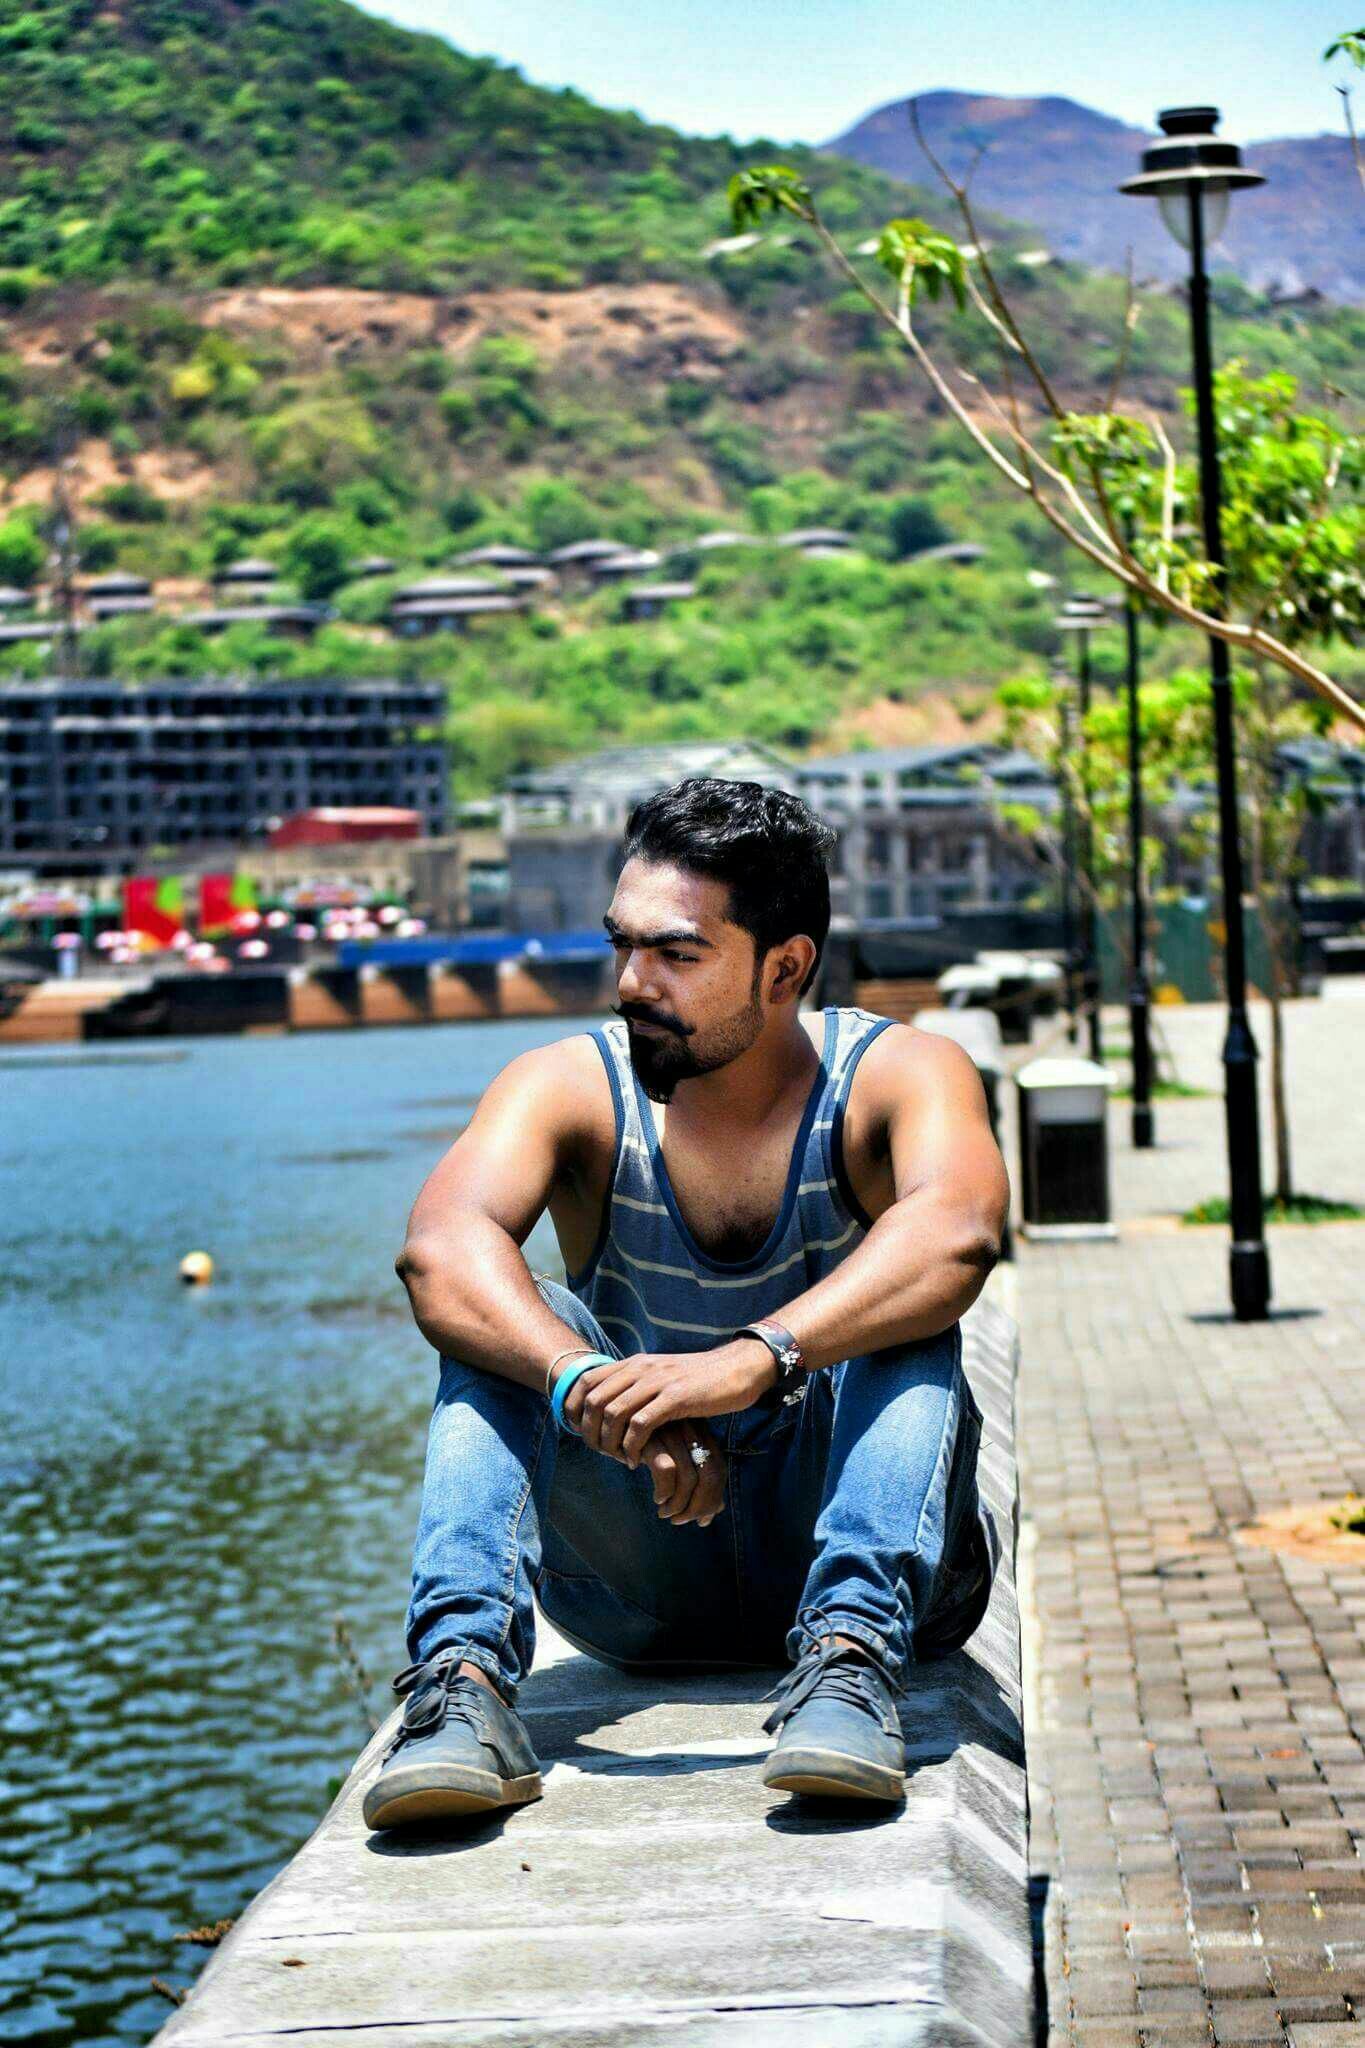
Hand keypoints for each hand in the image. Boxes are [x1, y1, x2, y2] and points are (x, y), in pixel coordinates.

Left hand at [563, 1341, 774, 1463]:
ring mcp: (658, 1381)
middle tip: (600, 1454)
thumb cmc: (701, 1380)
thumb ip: (638, 1386)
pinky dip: (633, 1447)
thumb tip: (613, 1406)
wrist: (738, 1370)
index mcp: (635, 1363)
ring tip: (618, 1459)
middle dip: (590, 1432)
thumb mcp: (663, 1376)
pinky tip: (637, 1461)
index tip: (581, 1433)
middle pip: (594, 1400)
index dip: (575, 1409)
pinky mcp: (676, 1397)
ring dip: (610, 1443)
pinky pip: (640, 1424)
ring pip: (614, 1413)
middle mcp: (641, 1368)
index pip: (586, 1381)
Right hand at [640, 1420, 726, 1525]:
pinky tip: (657, 1499)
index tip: (702, 1520)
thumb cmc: (644, 1447)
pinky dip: (664, 1492)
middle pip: (711, 1474)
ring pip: (689, 1477)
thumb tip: (719, 1508)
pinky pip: (666, 1470)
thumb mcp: (673, 1460)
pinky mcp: (649, 1435)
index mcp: (700, 1430)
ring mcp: (671, 1429)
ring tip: (665, 1514)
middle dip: (700, 1506)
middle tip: (681, 1521)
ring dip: (678, 1505)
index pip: (719, 1468)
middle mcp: (689, 1427)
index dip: (714, 1498)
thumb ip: (697, 1480)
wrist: (609, 1426)